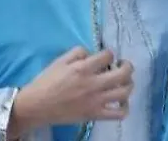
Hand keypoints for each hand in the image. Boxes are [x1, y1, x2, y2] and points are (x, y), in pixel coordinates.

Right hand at [7, 48, 132, 136]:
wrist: (37, 105)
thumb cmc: (46, 82)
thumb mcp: (58, 61)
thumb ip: (76, 53)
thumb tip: (91, 53)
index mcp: (82, 68)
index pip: (107, 56)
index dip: (109, 54)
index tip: (106, 56)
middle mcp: (93, 84)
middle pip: (123, 73)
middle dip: (127, 66)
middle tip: (123, 65)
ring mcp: (97, 101)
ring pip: (125, 92)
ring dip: (129, 84)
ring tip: (124, 81)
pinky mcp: (96, 115)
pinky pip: (119, 113)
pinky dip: (125, 107)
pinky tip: (121, 101)